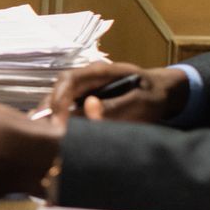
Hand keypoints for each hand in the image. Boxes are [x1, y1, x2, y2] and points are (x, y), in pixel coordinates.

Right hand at [41, 61, 188, 123]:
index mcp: (99, 71)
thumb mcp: (140, 102)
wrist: (164, 92)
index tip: (57, 124)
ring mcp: (85, 88)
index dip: (58, 101)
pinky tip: (59, 135)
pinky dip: (61, 122)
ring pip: (60, 101)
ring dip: (52, 118)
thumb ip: (114, 107)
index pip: (68, 81)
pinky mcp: (85, 101)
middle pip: (58, 91)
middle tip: (46, 136)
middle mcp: (87, 78)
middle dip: (49, 112)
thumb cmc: (153, 96)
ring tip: (48, 138)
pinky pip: (68, 110)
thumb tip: (87, 106)